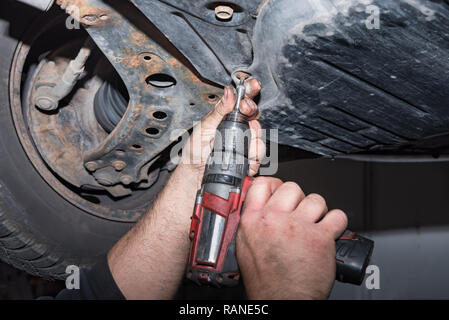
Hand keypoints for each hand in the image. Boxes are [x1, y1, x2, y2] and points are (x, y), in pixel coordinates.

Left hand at [180, 79, 264, 181]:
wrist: (195, 173)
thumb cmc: (196, 150)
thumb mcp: (203, 127)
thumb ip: (218, 111)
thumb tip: (229, 93)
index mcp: (228, 117)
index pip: (243, 101)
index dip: (250, 91)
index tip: (251, 87)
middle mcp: (239, 129)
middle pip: (256, 116)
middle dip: (252, 111)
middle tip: (245, 109)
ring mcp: (245, 144)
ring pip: (259, 136)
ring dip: (252, 136)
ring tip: (240, 140)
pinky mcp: (249, 160)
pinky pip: (258, 156)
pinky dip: (253, 156)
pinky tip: (245, 157)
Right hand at [236, 177, 347, 299]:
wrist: (282, 300)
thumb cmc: (266, 281)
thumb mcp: (245, 247)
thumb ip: (253, 223)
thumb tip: (261, 207)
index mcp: (252, 221)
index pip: (262, 184)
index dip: (274, 185)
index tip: (280, 190)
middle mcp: (274, 220)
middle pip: (291, 187)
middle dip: (298, 199)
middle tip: (299, 213)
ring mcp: (297, 226)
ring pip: (315, 199)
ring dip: (318, 211)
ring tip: (315, 224)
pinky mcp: (320, 237)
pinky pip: (337, 216)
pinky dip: (337, 223)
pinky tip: (330, 231)